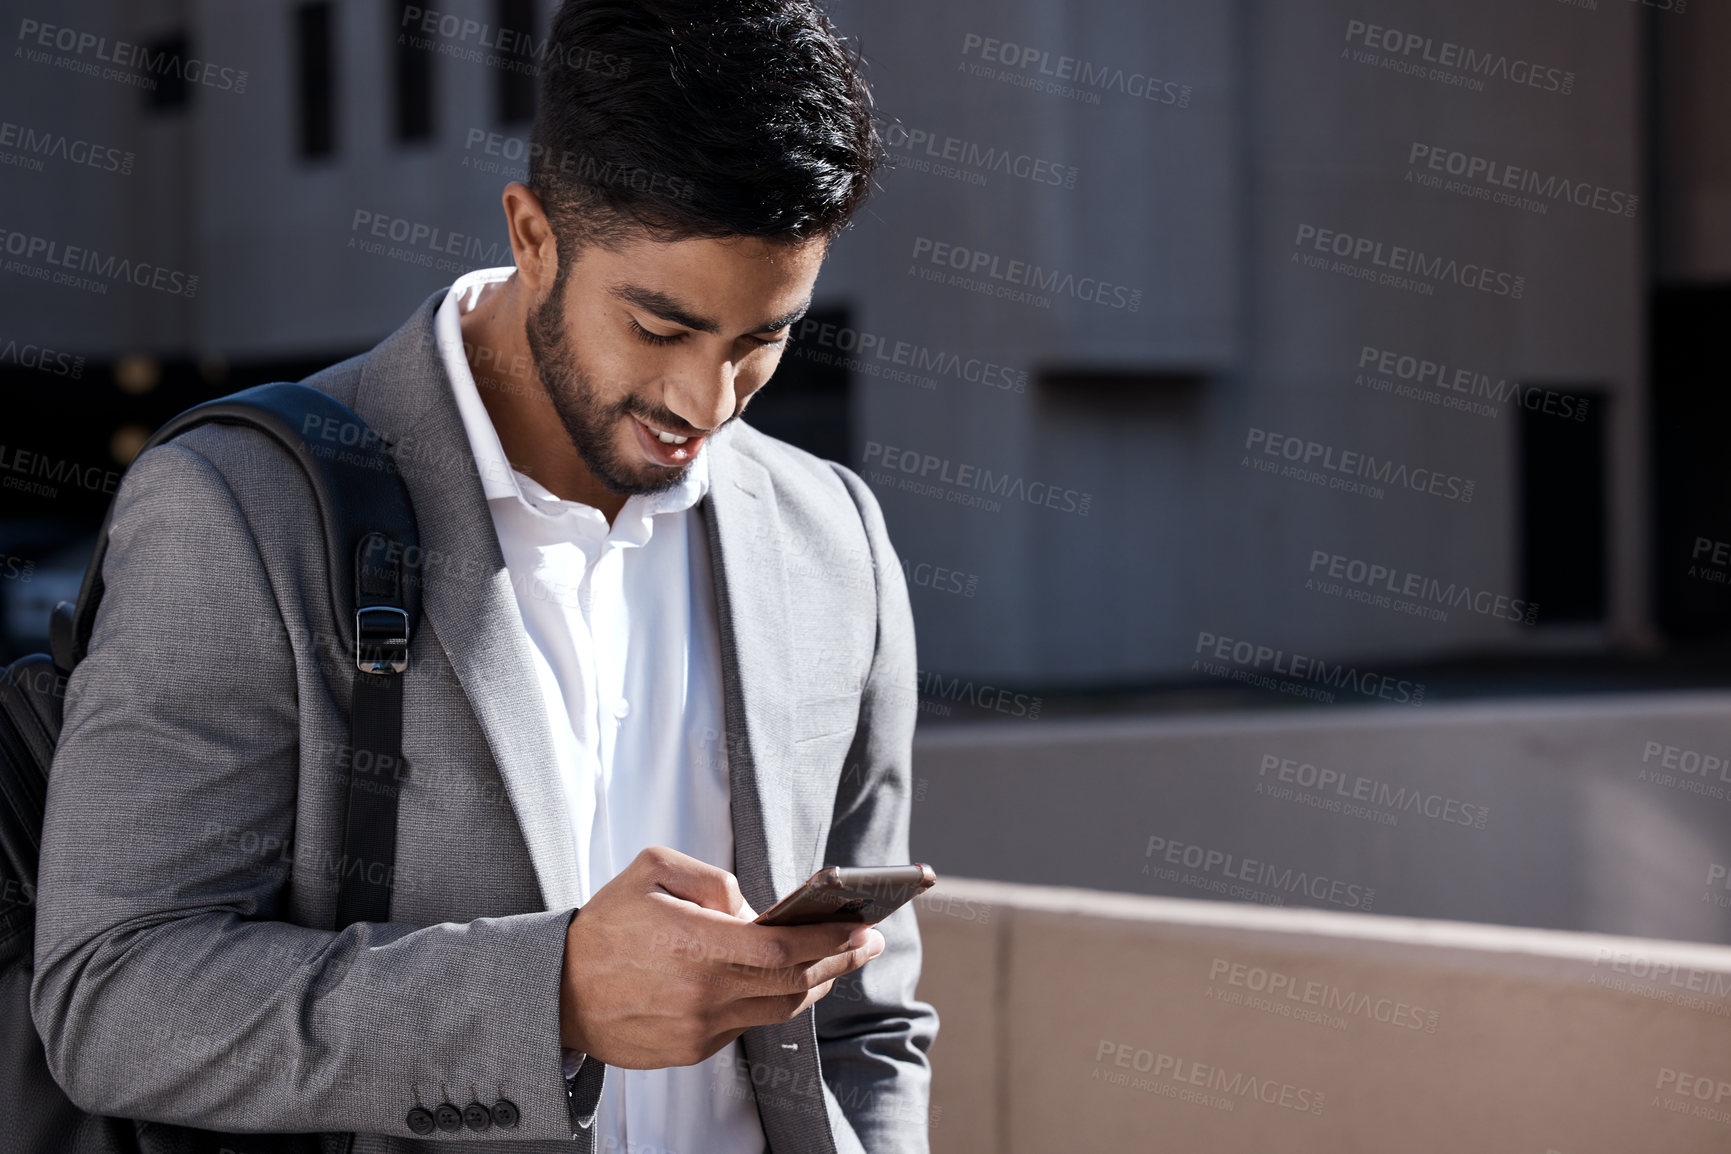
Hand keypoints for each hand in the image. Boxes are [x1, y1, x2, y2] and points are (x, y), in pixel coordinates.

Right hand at [559, 846, 885, 1068]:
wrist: (554, 990)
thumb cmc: (604, 925)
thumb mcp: (652, 870)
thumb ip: (713, 880)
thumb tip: (754, 908)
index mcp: (696, 945)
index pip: (786, 948)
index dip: (832, 942)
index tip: (863, 930)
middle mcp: (704, 994)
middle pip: (794, 983)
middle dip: (839, 963)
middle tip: (865, 943)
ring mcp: (699, 1029)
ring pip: (777, 1010)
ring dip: (811, 985)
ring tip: (831, 961)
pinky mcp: (690, 1050)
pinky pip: (745, 1025)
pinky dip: (768, 1002)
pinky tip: (776, 981)